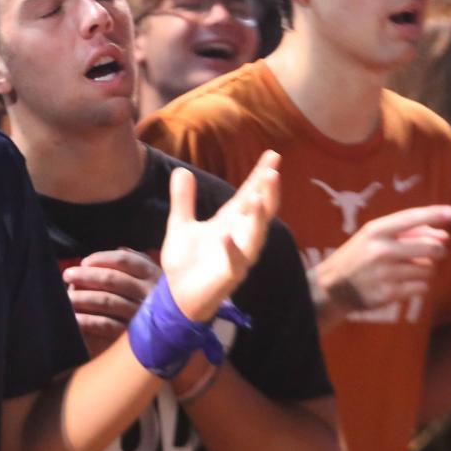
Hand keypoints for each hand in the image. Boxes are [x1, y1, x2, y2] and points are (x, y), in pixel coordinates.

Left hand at [63, 248, 160, 356]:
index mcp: (153, 274)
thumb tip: (120, 248)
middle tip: (67, 274)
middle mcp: (150, 293)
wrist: (172, 337)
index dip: (102, 258)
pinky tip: (75, 319)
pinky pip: (106, 325)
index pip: (125, 260)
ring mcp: (142, 315)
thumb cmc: (155, 300)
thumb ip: (138, 262)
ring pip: (108, 301)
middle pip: (113, 279)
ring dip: (84, 298)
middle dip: (87, 276)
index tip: (84, 262)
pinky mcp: (134, 335)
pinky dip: (88, 321)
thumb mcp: (153, 278)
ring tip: (67, 297)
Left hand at [159, 151, 279, 320]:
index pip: (249, 195)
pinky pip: (235, 263)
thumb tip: (182, 170)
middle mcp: (240, 236)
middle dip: (268, 192)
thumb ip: (183, 200)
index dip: (260, 175)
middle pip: (260, 211)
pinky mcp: (229, 276)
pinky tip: (227, 237)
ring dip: (259, 216)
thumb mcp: (180, 225)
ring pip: (256, 235)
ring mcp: (238, 256)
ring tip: (261, 196)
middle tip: (273, 172)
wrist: (176, 296)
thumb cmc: (185, 262)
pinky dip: (232, 250)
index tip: (273, 154)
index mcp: (229, 222)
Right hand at [310, 205, 450, 325]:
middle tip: (437, 252)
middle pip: (429, 247)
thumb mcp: (374, 237)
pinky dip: (419, 285)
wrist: (332, 288)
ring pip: (428, 269)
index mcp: (375, 231)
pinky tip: (406, 283)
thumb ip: (408, 233)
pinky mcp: (388, 294)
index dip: (433, 214)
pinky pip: (422, 287)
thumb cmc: (359, 257)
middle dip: (439, 249)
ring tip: (411, 269)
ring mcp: (384, 273)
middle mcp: (380, 250)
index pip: (410, 218)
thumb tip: (445, 237)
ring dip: (426, 269)